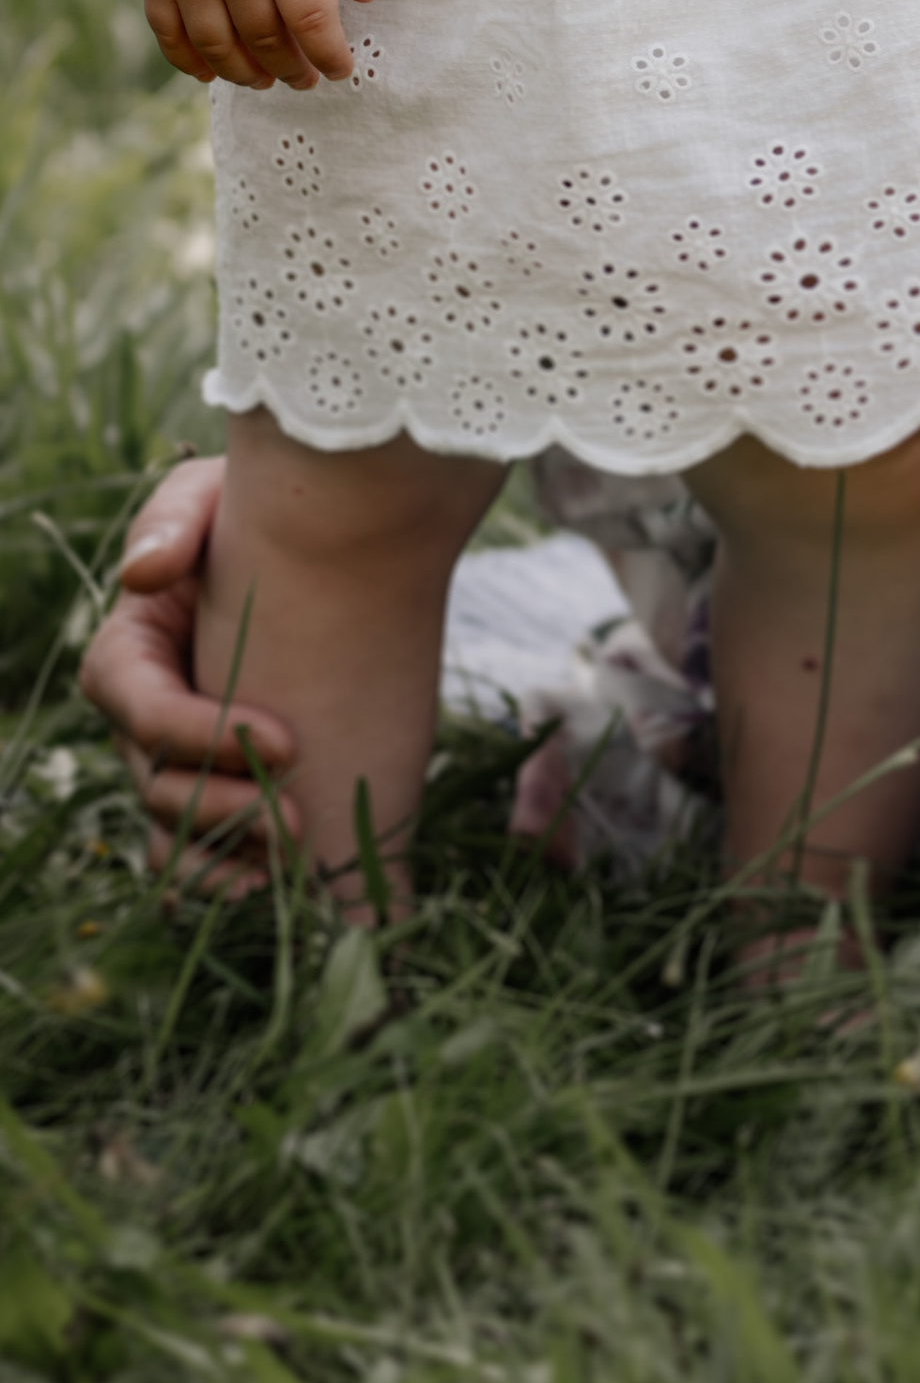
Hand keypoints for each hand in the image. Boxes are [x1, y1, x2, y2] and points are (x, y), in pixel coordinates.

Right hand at [76, 454, 299, 887]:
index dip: (198, 733)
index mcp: (131, 653)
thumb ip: (176, 517)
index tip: (287, 739)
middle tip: (298, 818)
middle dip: (224, 807)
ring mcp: (182, 764)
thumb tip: (145, 570)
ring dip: (226, 857)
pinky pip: (209, 855)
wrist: (325, 551)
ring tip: (290, 863)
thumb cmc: (258, 517)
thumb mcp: (214, 494)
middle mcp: (146, 721)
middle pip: (157, 784)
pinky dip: (237, 876)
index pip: (138, 706)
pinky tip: (284, 887)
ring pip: (174, 836)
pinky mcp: (229, 789)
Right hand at [134, 0, 372, 88]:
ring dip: (243, 75)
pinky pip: (167, 30)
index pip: (312, 17)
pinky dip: (187, 60)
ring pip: (217, 45)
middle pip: (266, 39)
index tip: (339, 71)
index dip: (329, 53)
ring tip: (263, 82)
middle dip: (290, 69)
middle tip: (303, 80)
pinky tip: (209, 74)